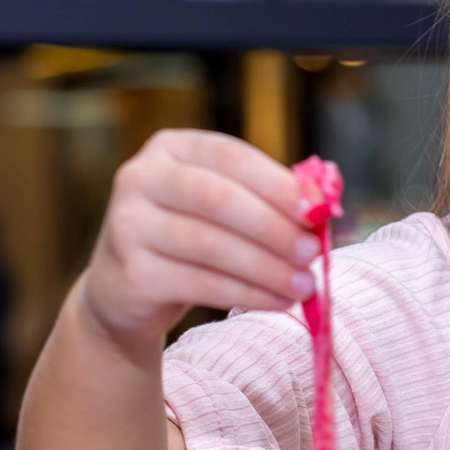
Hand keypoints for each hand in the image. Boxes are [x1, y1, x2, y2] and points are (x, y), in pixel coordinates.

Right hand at [76, 129, 318, 351]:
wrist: (126, 290)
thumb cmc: (189, 240)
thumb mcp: (220, 209)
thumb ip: (264, 199)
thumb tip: (324, 206)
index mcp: (170, 148)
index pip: (229, 156)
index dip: (275, 182)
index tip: (316, 209)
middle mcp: (140, 178)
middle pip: (217, 199)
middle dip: (274, 228)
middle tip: (313, 253)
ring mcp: (127, 225)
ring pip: (211, 246)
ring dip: (267, 268)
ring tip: (304, 286)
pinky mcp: (128, 274)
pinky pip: (199, 284)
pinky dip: (246, 295)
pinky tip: (277, 302)